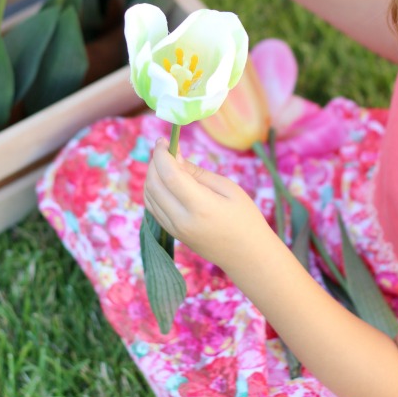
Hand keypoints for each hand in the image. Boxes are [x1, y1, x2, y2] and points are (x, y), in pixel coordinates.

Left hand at [144, 138, 271, 271]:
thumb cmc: (246, 218)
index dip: (162, 154)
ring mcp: (175, 230)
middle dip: (154, 162)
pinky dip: (153, 189)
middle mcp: (182, 220)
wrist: (248, 256)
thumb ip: (198, 173)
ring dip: (151, 175)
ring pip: (148, 196)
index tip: (164, 140)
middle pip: (153, 184)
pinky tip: (165, 180)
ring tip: (167, 163)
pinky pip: (153, 207)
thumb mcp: (228, 188)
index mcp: (200, 206)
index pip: (169, 175)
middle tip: (165, 149)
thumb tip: (175, 158)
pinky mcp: (173, 234)